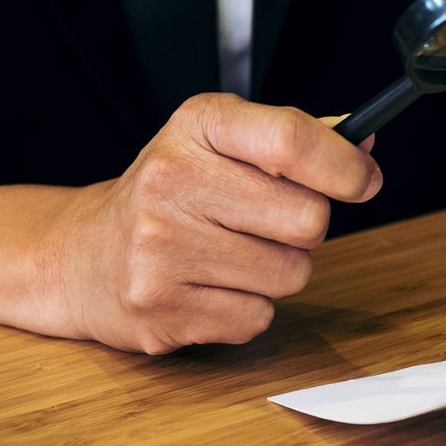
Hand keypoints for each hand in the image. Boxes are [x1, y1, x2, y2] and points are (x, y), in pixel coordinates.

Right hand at [0, 94, 381, 353]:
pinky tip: (207, 288)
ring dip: (275, 272)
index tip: (363, 180)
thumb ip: (294, 142)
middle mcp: (170, 182)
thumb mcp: (219, 144)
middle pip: (308, 219)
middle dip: (303, 228)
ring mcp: (160, 251)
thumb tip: (365, 148)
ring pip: (290, 275)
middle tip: (262, 223)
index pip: (292, 139)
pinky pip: (259, 318)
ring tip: (226, 255)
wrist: (80, 257)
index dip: (345, 166)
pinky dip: (246, 309)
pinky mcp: (162, 312)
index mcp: (195, 127)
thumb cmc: (170, 196)